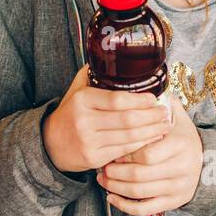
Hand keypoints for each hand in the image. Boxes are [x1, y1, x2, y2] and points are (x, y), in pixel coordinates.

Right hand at [42, 66, 170, 173]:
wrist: (50, 143)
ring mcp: (88, 141)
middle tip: (165, 113)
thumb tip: (119, 57)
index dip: (139, 100)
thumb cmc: (71, 113)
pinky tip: (152, 138)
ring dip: (151, 131)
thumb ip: (94, 75)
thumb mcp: (76, 91)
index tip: (154, 99)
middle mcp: (84, 120)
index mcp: (82, 100)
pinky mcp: (93, 158)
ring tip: (165, 125)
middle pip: (126, 120)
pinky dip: (141, 144)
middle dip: (151, 117)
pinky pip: (123, 150)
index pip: (116, 100)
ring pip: (128, 136)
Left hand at [95, 102, 202, 214]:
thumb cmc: (182, 136)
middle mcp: (182, 168)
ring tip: (102, 179)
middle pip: (139, 174)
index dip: (125, 151)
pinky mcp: (174, 202)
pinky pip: (145, 209)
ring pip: (139, 192)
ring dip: (116, 187)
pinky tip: (112, 197)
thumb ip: (162, 102)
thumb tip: (145, 83)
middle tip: (101, 166)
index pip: (146, 152)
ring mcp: (179, 188)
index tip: (111, 146)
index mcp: (180, 144)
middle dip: (115, 171)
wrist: (208, 163)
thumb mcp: (178, 117)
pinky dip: (125, 205)